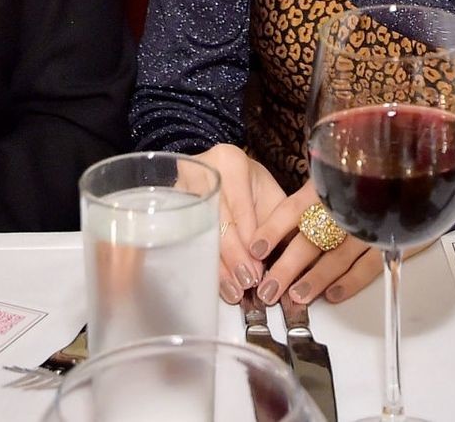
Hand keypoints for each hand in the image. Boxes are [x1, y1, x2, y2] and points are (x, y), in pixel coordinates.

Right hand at [188, 143, 287, 303]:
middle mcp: (203, 171)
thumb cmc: (250, 187)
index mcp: (231, 162)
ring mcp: (181, 186)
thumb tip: (284, 266)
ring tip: (233, 290)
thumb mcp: (268, 197)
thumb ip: (276, 225)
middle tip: (246, 284)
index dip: (248, 242)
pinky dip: (202, 262)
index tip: (257, 271)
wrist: (220, 171)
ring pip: (199, 232)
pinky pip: (185, 238)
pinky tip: (214, 281)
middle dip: (233, 257)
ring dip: (218, 265)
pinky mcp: (170, 204)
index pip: (239, 208)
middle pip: (217, 221)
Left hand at [249, 180, 380, 307]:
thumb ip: (311, 198)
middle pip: (311, 238)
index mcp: (327, 186)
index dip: (273, 229)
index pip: (293, 208)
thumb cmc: (362, 184)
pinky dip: (350, 282)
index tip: (255, 249)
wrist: (410, 175)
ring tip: (296, 296)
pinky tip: (332, 294)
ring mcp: (369, 225)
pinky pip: (368, 266)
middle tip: (268, 289)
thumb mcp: (336, 181)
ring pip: (337, 256)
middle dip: (287, 266)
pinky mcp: (392, 241)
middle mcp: (346, 205)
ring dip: (314, 279)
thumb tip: (278, 229)